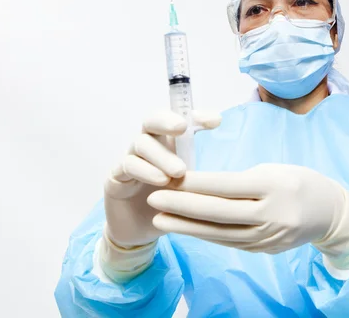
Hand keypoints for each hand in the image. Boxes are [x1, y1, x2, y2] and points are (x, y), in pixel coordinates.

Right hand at [104, 110, 221, 248]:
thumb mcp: (190, 185)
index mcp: (167, 144)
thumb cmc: (169, 203)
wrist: (141, 231)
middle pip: (151, 121)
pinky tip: (160, 182)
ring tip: (179, 172)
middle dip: (167, 121)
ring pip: (140, 143)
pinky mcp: (115, 178)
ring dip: (161, 156)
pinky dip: (145, 171)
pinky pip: (127, 165)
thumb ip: (202, 170)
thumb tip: (234, 167)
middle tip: (182, 127)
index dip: (195, 116)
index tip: (215, 121)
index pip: (177, 119)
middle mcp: (147, 147)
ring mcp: (128, 160)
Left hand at [147, 163, 348, 264]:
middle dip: (182, 206)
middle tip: (153, 199)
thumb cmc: (300, 181)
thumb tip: (203, 188)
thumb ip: (242, 181)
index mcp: (274, 187)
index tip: (169, 178)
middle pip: (218, 212)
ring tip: (160, 219)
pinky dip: (204, 235)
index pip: (226, 186)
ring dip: (186, 227)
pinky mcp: (263, 250)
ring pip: (219, 233)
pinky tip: (185, 228)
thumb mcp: (275, 169)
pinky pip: (228, 242)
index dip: (195, 184)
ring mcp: (267, 237)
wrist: (330, 214)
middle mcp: (271, 215)